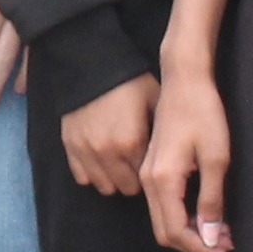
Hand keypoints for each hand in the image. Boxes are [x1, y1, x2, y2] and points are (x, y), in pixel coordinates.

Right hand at [61, 73, 157, 196]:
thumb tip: (182, 154)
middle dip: (134, 179)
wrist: (91, 65)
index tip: (153, 166)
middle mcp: (107, 152)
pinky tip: (100, 161)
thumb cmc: (129, 82)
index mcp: (131, 143)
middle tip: (137, 164)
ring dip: (113, 179)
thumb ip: (163, 133)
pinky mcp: (70, 146)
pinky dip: (92, 173)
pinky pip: (81, 176)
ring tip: (119, 164)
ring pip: (103, 186)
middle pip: (125, 187)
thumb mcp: (155, 101)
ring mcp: (86, 151)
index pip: (146, 179)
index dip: (151, 173)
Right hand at [141, 62, 233, 251]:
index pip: (177, 232)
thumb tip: (212, 237)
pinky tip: (207, 214)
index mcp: (163, 180)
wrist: (184, 81)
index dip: (202, 249)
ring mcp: (147, 174)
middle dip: (196, 246)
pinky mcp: (152, 168)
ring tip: (222, 233)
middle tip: (228, 247)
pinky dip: (184, 218)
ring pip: (163, 220)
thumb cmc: (204, 114)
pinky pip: (163, 205)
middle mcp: (148, 180)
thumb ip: (211, 201)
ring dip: (191, 233)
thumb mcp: (216, 159)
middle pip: (165, 232)